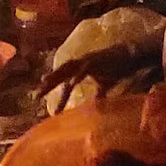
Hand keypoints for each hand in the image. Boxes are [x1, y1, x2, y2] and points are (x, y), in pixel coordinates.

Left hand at [36, 44, 160, 112]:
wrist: (130, 57)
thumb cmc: (117, 70)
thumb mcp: (104, 86)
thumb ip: (97, 96)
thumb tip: (94, 108)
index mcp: (79, 69)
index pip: (62, 79)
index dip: (50, 88)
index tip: (39, 99)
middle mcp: (79, 63)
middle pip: (59, 73)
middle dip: (47, 84)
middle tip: (35, 95)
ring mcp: (86, 60)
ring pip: (67, 68)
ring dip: (56, 76)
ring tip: (44, 84)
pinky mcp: (95, 60)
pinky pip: (83, 69)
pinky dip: (77, 76)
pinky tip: (70, 83)